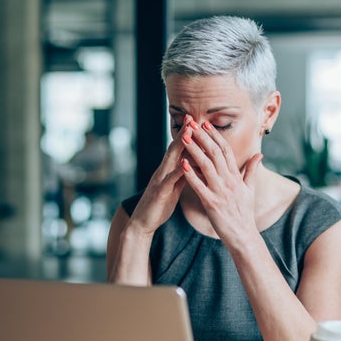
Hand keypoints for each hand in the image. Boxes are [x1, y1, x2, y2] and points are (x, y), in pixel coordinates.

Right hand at [127, 115, 195, 235]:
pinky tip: (185, 164)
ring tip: (189, 132)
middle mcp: (163, 171)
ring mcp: (160, 180)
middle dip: (184, 132)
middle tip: (192, 117)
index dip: (188, 135)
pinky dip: (177, 171)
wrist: (142, 223)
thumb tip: (193, 164)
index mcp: (169, 170)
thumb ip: (182, 175)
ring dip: (180, 145)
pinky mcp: (159, 193)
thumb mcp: (173, 187)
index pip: (179, 149)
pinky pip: (169, 180)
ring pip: (170, 159)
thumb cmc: (159, 205)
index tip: (197, 121)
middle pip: (174, 148)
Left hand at [180, 121, 262, 245]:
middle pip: (215, 153)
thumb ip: (252, 170)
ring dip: (194, 150)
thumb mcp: (250, 189)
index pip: (225, 150)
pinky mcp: (212, 204)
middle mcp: (229, 181)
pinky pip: (199, 186)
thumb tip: (259, 154)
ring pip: (206, 166)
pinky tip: (182, 163)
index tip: (205, 124)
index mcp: (236, 177)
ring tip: (183, 137)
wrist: (244, 236)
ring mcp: (221, 192)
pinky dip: (191, 174)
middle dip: (202, 137)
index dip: (215, 136)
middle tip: (191, 124)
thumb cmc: (245, 213)